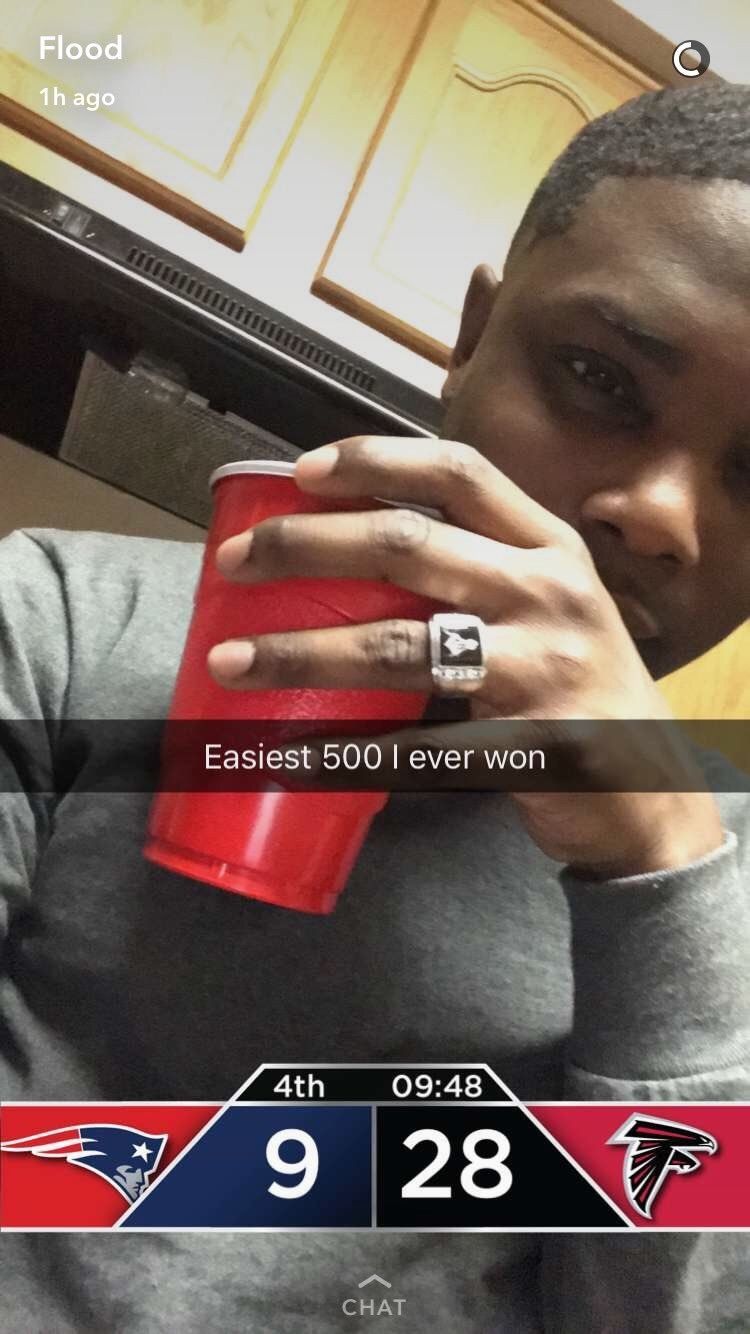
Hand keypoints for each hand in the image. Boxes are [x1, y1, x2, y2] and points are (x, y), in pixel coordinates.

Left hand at [207, 437, 723, 877]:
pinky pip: (417, 749)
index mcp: (550, 548)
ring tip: (231, 661)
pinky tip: (292, 756)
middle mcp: (550, 594)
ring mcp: (543, 670)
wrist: (650, 793)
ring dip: (301, 652)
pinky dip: (347, 752)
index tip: (302, 472)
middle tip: (235, 561)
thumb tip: (347, 558)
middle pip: (408, 545)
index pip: (460, 473)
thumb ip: (475, 575)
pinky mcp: (528, 746)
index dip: (376, 461)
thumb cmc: (580, 689)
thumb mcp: (549, 608)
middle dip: (306, 545)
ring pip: (398, 646)